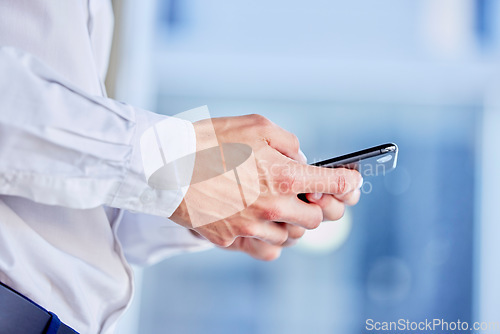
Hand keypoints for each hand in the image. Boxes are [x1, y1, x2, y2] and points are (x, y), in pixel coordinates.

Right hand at [171, 114, 361, 260]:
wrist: (165, 162)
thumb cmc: (209, 138)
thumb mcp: (256, 125)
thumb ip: (289, 143)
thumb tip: (302, 161)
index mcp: (282, 175)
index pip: (334, 185)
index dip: (350, 184)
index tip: (353, 183)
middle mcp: (271, 205)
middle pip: (316, 219)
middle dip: (316, 206)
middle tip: (307, 195)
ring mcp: (250, 226)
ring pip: (292, 237)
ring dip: (292, 223)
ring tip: (278, 206)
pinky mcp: (231, 239)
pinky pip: (266, 250)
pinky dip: (271, 240)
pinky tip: (263, 224)